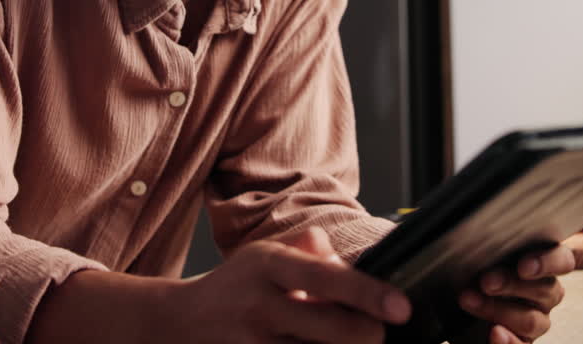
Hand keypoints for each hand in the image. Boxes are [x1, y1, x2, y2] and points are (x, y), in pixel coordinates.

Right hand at [175, 226, 412, 342]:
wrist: (180, 322)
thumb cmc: (237, 286)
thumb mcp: (266, 252)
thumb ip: (312, 248)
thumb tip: (351, 265)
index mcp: (269, 265)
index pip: (327, 278)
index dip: (369, 294)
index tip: (402, 307)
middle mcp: (261, 306)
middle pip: (333, 329)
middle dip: (369, 335)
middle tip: (376, 332)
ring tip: (349, 340)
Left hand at [457, 245, 574, 342]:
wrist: (455, 303)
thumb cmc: (472, 270)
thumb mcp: (478, 253)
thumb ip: (488, 243)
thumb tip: (476, 226)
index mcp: (541, 264)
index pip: (561, 260)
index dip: (547, 262)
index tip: (523, 266)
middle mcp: (544, 292)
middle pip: (545, 290)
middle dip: (512, 285)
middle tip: (485, 281)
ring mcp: (536, 319)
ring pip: (532, 320)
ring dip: (498, 310)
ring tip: (469, 300)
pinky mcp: (522, 341)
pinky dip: (508, 342)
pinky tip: (495, 333)